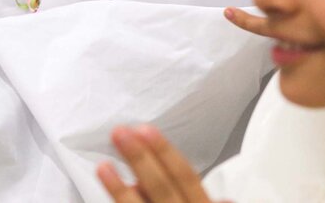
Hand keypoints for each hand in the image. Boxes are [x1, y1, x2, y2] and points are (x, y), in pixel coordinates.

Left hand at [97, 125, 220, 202]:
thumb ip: (202, 198)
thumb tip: (220, 194)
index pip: (187, 177)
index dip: (165, 152)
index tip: (144, 129)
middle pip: (163, 188)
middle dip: (140, 160)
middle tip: (120, 132)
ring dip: (120, 189)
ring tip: (103, 166)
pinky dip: (118, 201)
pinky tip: (107, 182)